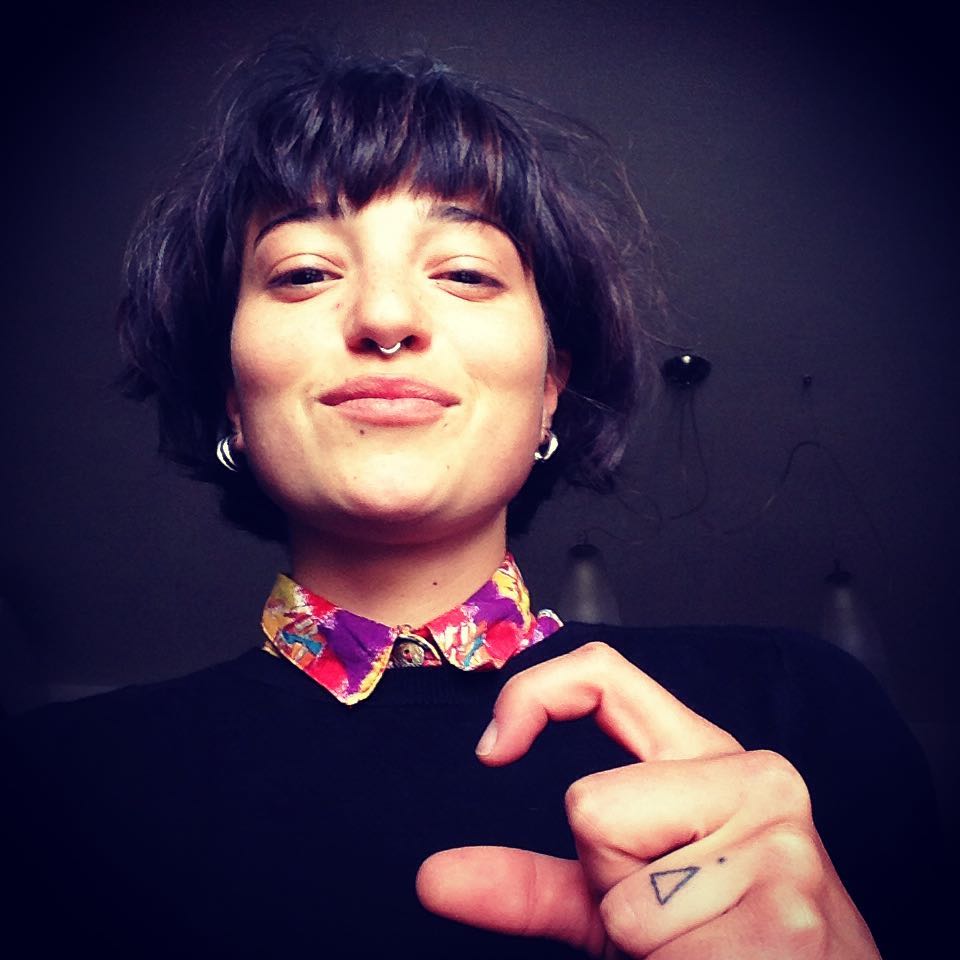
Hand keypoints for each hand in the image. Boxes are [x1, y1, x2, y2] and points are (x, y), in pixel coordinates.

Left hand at [417, 642, 879, 957]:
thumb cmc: (725, 946)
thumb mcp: (626, 903)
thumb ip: (536, 882)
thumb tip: (433, 878)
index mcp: (711, 760)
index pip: (606, 676)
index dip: (533, 695)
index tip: (494, 749)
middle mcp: (754, 781)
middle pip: (591, 806)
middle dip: (608, 884)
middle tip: (675, 917)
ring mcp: (779, 846)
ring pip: (616, 889)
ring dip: (642, 944)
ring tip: (705, 948)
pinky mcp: (785, 917)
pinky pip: (653, 948)